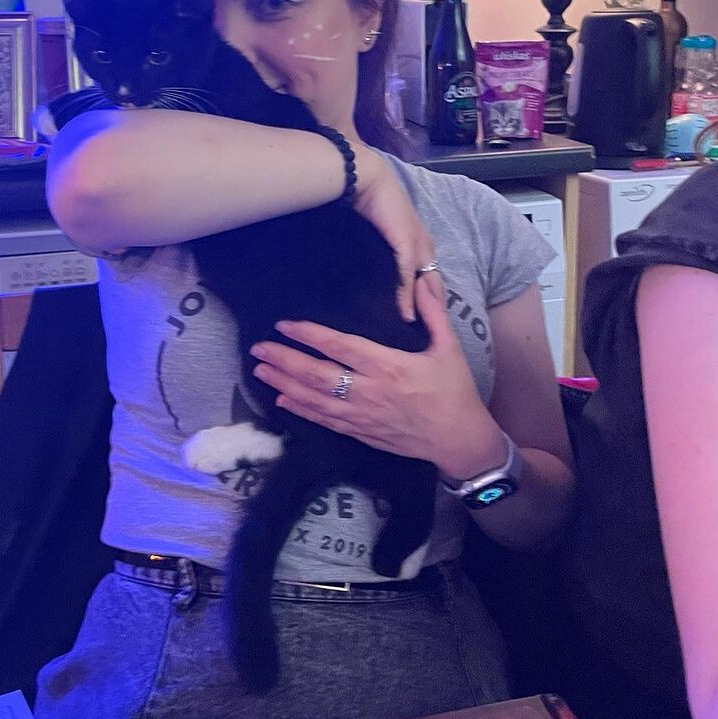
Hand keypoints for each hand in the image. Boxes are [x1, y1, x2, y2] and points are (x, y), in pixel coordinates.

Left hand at [249, 272, 498, 474]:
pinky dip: (300, 410)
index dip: (310, 335)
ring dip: (284, 385)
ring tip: (260, 371)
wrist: (458, 440)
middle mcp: (370, 392)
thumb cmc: (454, 391)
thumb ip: (434, 311)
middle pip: (317, 375)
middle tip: (258, 347)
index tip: (285, 324)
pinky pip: (324, 421)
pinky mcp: (361, 433)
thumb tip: (424, 278)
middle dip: (284, 360)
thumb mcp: (449, 347)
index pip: (341, 347)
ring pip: (314, 400)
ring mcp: (362, 416)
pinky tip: (281, 401)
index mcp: (389, 366)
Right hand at [351, 144, 435, 320]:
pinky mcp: (406, 245)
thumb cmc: (370, 200)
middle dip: (432, 310)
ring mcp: (418, 246)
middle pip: (435, 285)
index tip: (425, 321)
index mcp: (422, 240)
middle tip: (425, 335)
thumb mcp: (382, 231)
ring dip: (423, 309)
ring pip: (426, 286)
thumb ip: (385, 249)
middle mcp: (425, 245)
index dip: (430, 299)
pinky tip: (404, 317)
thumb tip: (376, 269)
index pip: (431, 276)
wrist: (367, 179)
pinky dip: (407, 299)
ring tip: (417, 333)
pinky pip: (409, 279)